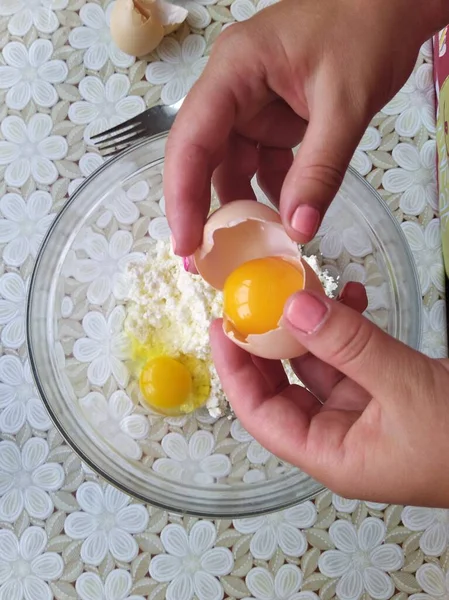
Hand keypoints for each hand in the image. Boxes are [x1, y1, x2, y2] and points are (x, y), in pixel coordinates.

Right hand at [165, 0, 447, 256]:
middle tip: (200, 257)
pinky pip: (260, 165)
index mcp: (235, 69)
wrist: (391, 6)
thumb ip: (320, 170)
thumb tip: (299, 230)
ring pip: (230, 166)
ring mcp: (250, 105)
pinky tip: (282, 220)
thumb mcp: (346, 104)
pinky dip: (270, 194)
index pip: (193, 138)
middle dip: (201, 207)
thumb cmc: (368, 28)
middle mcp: (232, 88)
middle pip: (201, 157)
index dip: (182, 195)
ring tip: (245, 248)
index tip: (185, 241)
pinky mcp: (271, 120)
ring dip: (240, 207)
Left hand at [210, 282, 448, 507]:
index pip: (261, 416)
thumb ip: (349, 345)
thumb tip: (293, 306)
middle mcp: (341, 436)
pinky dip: (349, 326)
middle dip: (268, 341)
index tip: (221, 326)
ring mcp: (365, 413)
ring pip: (319, 363)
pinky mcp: (388, 391)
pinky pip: (353, 355)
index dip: (235, 372)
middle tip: (253, 298)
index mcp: (332, 455)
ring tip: (308, 286)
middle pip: (284, 387)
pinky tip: (350, 296)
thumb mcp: (405, 387)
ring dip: (312, 325)